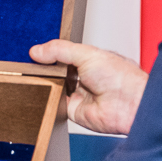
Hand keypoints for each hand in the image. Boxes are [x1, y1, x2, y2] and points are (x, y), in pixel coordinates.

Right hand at [29, 39, 146, 135]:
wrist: (128, 103)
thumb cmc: (120, 77)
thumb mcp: (86, 53)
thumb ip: (60, 50)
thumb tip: (37, 51)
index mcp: (90, 61)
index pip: (64, 54)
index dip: (50, 52)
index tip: (35, 50)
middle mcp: (83, 78)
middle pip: (56, 70)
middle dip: (46, 67)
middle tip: (34, 62)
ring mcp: (77, 94)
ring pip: (53, 86)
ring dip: (46, 82)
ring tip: (38, 75)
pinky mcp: (72, 110)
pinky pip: (54, 103)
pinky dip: (48, 98)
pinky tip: (45, 90)